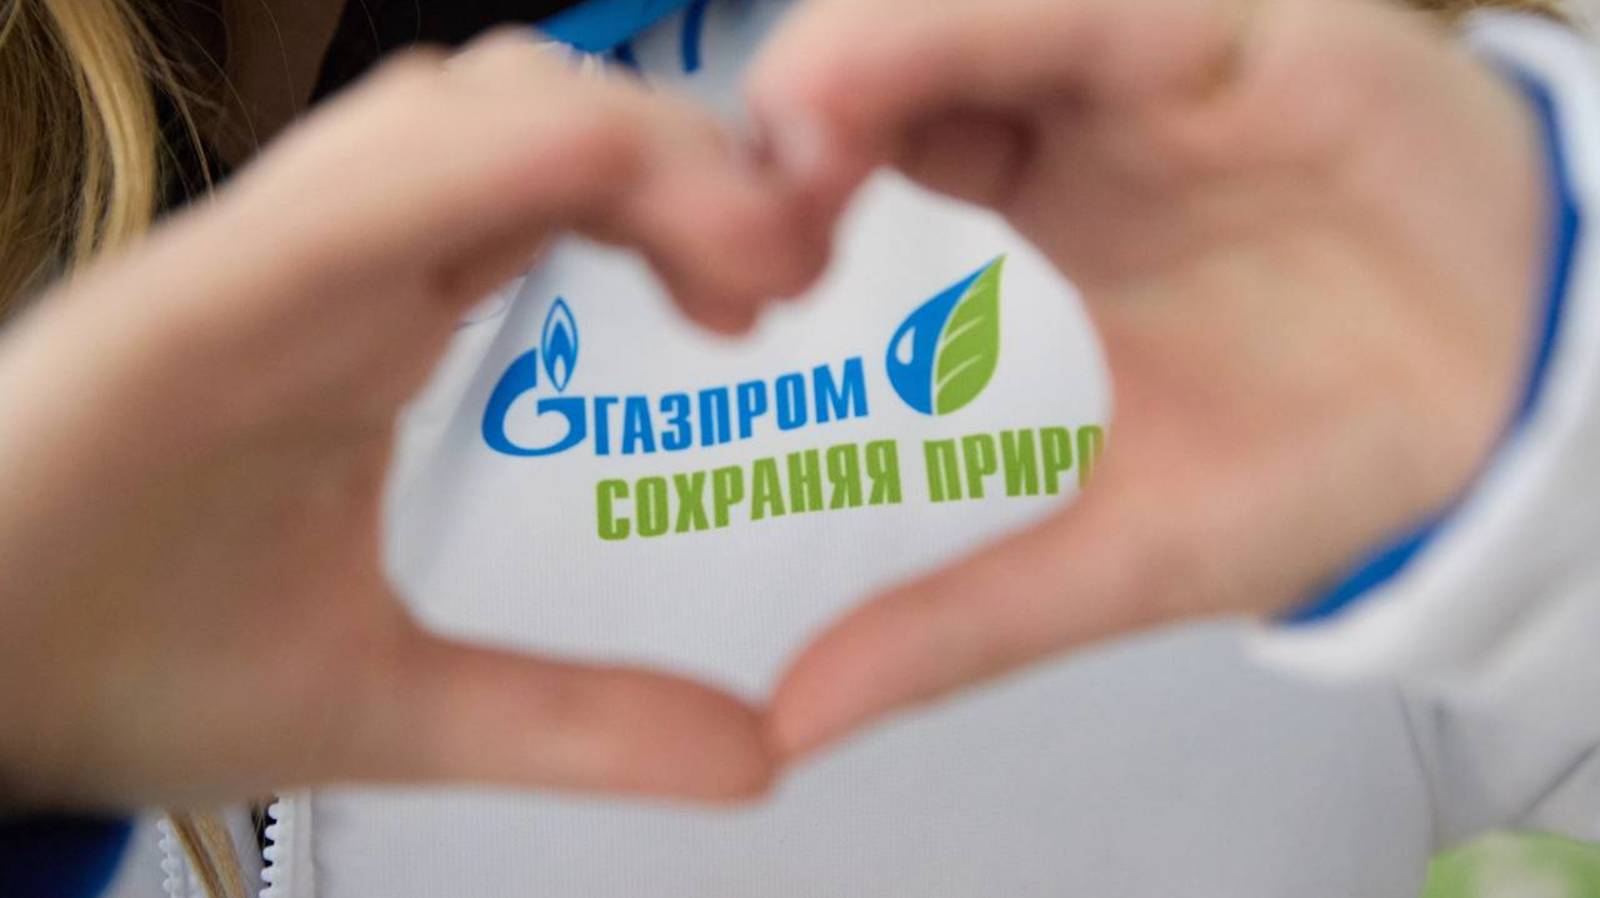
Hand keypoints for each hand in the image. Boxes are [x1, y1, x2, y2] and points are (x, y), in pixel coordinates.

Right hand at [0, 32, 820, 808]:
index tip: (777, 290)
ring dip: (616, 141)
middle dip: (688, 154)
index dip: (695, 199)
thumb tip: (759, 760)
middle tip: (788, 260)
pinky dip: (475, 163)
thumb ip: (580, 723)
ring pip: (455, 110)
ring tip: (730, 256)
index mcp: (384, 318)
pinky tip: (588, 168)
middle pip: (538, 112)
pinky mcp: (180, 302)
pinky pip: (343, 194)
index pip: (563, 183)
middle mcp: (334, 268)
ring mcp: (258, 270)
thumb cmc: (135, 664)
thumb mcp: (402, 707)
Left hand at [748, 0, 1546, 756]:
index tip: (735, 288)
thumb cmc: (1332, 452)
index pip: (875, 126)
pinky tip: (912, 83)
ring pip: (983, 3)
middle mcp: (1089, 91)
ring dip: (876, 50)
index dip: (787, 180)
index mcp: (1045, 176)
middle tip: (753, 213)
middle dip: (807, 104)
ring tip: (803, 137)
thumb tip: (795, 720)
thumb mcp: (1124, 549)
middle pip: (902, 44)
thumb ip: (961, 622)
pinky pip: (1113, 1)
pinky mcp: (1259, 27)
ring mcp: (1167, 48)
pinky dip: (1000, 27)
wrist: (1527, 415)